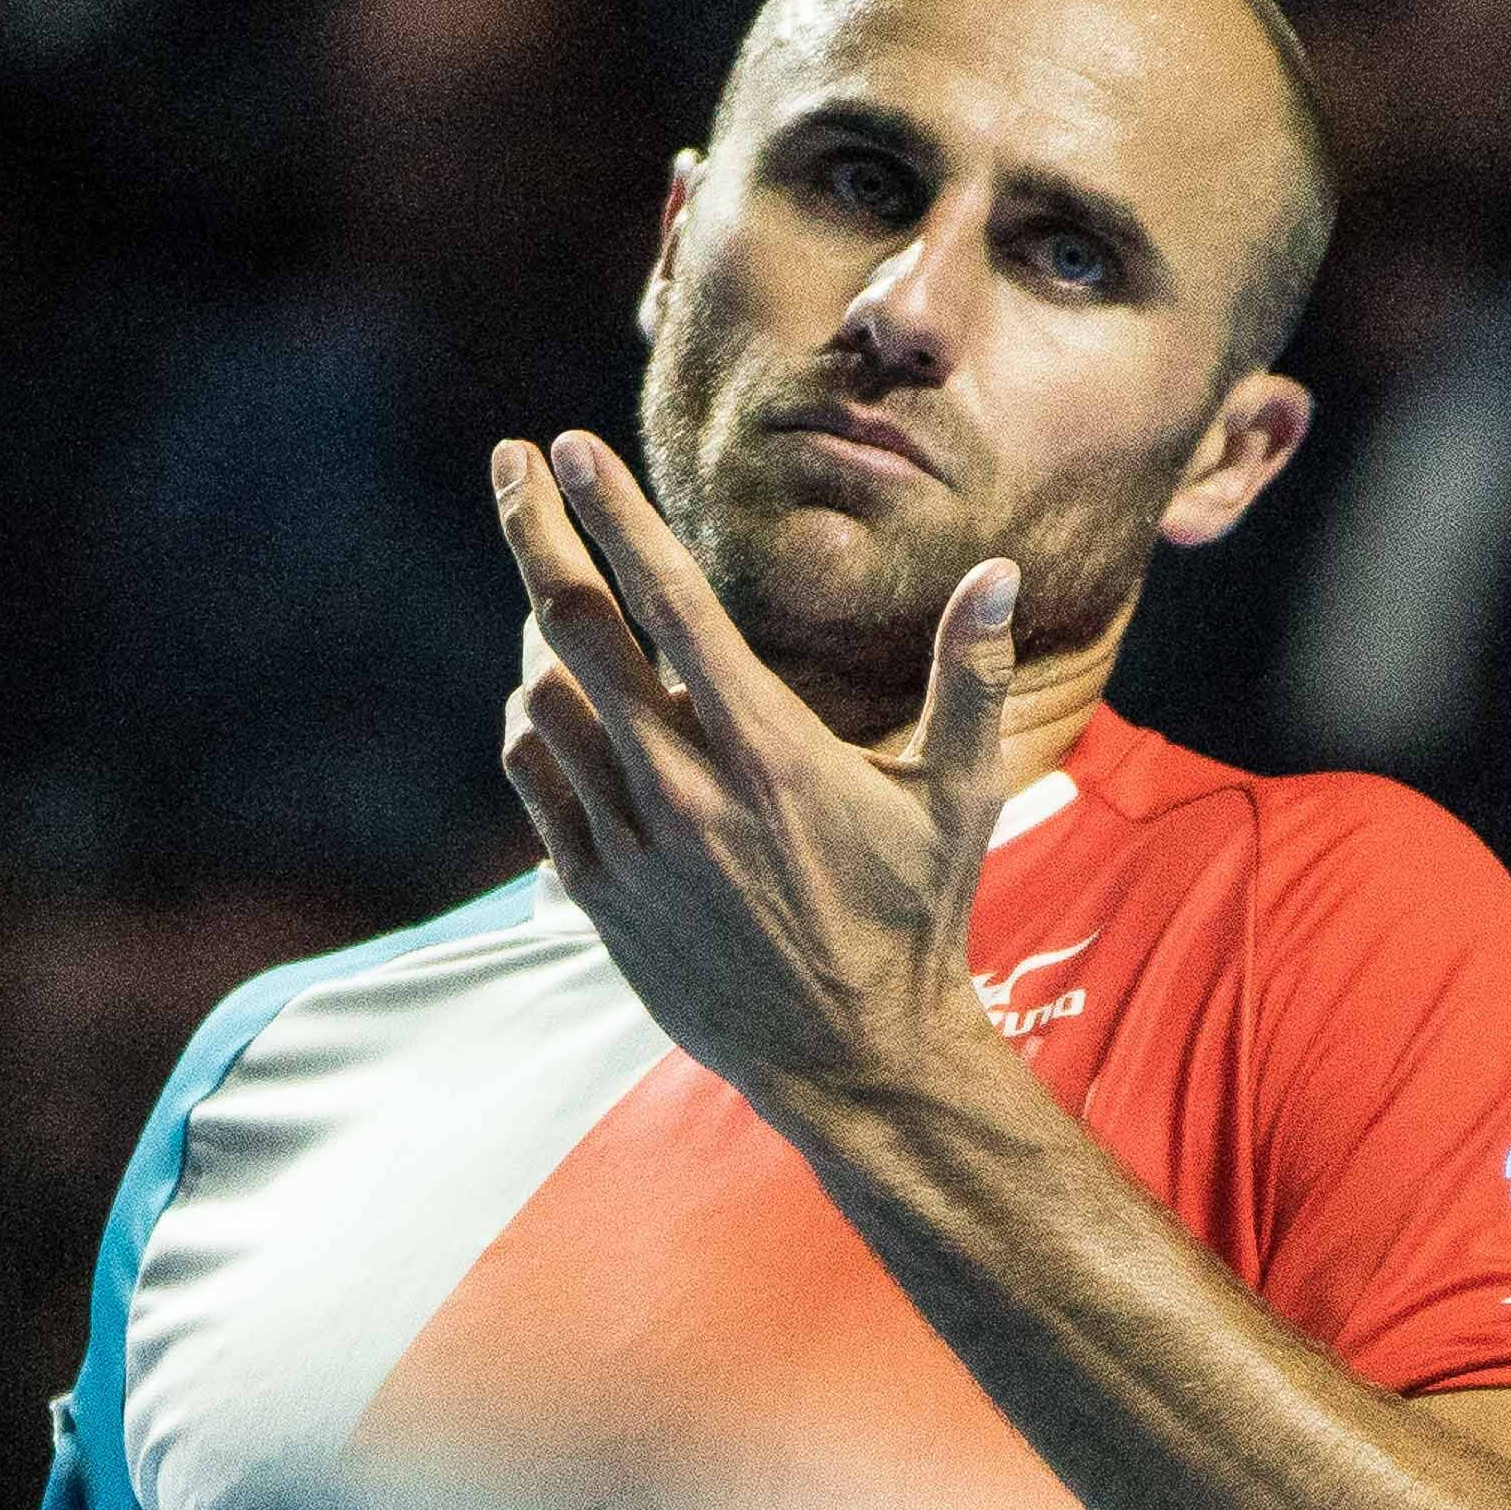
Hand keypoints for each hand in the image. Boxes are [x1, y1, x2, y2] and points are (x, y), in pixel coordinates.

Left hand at [491, 429, 1020, 1129]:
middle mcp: (685, 790)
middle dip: (535, 531)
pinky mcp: (598, 895)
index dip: (615, 514)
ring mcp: (630, 845)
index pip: (670, 602)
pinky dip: (530, 725)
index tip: (571, 446)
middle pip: (576, 630)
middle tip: (509, 464)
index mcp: (768, 751)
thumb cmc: (913, 921)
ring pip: (542, 703)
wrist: (850, 1063)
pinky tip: (549, 700)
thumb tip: (1001, 571)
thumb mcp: (958, 800)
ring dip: (539, 636)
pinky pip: (533, 779)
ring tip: (555, 593)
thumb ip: (970, 679)